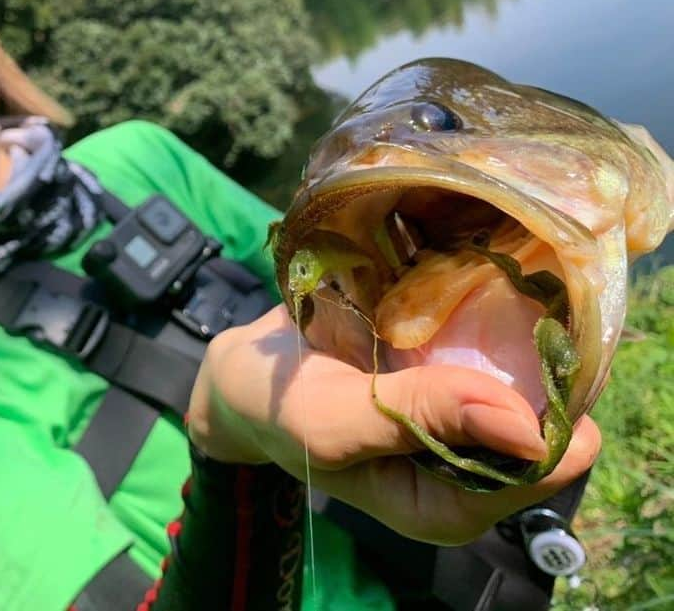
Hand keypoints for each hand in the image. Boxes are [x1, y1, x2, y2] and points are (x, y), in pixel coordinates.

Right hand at [187, 305, 600, 544]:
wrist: (246, 368)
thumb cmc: (277, 407)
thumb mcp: (334, 420)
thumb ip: (419, 419)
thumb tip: (530, 430)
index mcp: (445, 505)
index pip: (537, 474)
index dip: (544, 421)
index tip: (525, 360)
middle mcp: (466, 467)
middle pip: (544, 425)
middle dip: (530, 373)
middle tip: (496, 313)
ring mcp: (461, 418)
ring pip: (527, 380)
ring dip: (513, 335)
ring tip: (478, 292)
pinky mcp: (450, 378)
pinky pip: (496, 348)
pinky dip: (488, 316)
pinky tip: (464, 286)